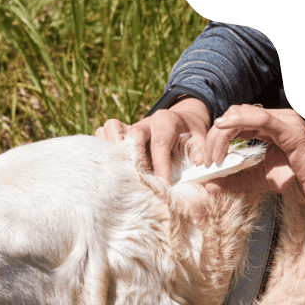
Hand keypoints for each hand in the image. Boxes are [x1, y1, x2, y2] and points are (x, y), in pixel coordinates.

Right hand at [95, 97, 210, 182]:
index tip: (163, 185)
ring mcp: (130, 126)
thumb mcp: (202, 138)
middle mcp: (145, 122)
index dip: (161, 165)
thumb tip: (199, 165)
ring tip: (118, 170)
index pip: (161, 143)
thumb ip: (202, 151)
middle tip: (138, 179)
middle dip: (134, 157)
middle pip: (132, 134)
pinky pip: (102, 134)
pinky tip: (109, 165)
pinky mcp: (119, 134)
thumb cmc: (190, 134)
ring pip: (111, 127)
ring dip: (112, 148)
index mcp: (166, 121)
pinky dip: (102, 147)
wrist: (181, 119)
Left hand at [200, 105, 304, 207]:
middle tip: (206, 161)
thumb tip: (208, 184)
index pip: (235, 122)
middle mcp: (277, 120)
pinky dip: (239, 121)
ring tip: (214, 158)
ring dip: (221, 136)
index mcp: (269, 127)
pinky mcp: (292, 131)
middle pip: (234, 116)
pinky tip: (222, 127)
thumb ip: (234, 180)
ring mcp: (286, 122)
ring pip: (242, 115)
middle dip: (214, 137)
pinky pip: (262, 119)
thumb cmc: (301, 181)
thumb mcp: (258, 179)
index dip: (215, 138)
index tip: (204, 160)